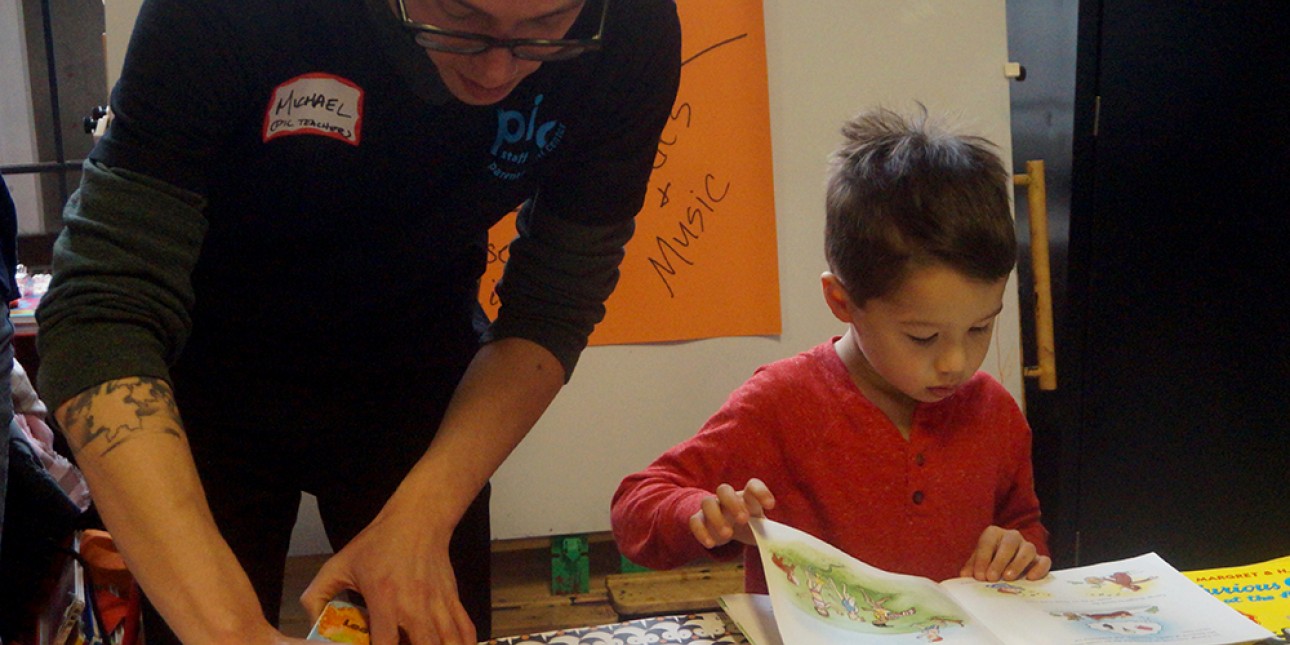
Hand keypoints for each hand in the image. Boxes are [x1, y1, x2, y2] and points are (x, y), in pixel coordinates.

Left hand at [301, 501, 473, 644]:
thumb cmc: (378, 543)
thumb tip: (313, 625)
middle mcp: (414, 605)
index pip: (386, 644)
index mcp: (385, 598)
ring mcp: (437, 603)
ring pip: (449, 642)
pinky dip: (462, 644)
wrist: (418, 520)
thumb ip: (317, 596)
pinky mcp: (452, 599)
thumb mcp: (339, 565)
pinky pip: (464, 630)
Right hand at [689, 478, 775, 548]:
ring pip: (707, 502)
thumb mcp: (762, 530)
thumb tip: (789, 548)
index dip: (761, 492)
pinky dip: (701, 531)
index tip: (771, 505)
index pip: (752, 486)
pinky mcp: (699, 520)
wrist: (728, 530)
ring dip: (717, 518)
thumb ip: (773, 535)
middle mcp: (727, 499)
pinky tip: (711, 544)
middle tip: (743, 520)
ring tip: (727, 535)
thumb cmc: (750, 527)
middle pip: (724, 489)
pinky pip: (695, 521)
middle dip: (733, 504)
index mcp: (746, 498)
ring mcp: (712, 508)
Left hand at [959, 525, 1051, 581]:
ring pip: (1028, 549)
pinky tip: (1031, 579)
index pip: (988, 541)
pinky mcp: (1040, 559)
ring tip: (1008, 578)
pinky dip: (1039, 568)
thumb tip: (965, 575)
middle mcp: (1012, 537)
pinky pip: (1044, 560)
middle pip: (1009, 544)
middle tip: (991, 578)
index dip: (982, 558)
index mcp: (994, 533)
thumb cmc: (988, 561)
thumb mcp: (977, 562)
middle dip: (999, 561)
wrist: (1005, 564)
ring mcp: (1027, 547)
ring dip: (1018, 564)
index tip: (978, 575)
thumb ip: (972, 567)